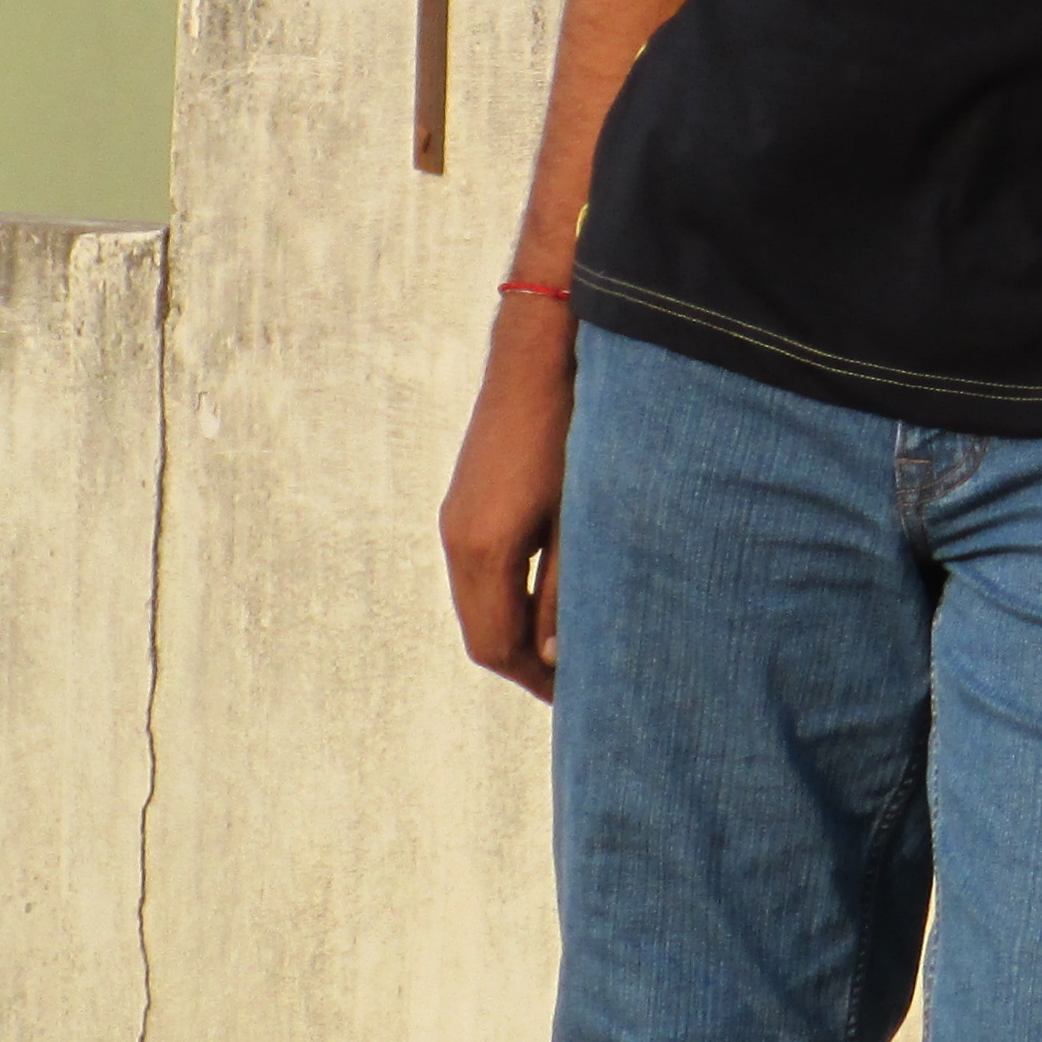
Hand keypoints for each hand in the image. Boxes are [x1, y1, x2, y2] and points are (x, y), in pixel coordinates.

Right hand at [438, 298, 577, 700]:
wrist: (546, 342)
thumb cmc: (578, 424)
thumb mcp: (584, 516)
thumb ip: (567, 590)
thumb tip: (554, 656)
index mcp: (481, 549)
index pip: (495, 646)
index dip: (537, 679)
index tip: (580, 698)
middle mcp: (458, 537)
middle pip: (484, 628)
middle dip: (529, 660)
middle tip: (582, 679)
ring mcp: (460, 513)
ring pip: (484, 596)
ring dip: (523, 624)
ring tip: (576, 640)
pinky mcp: (472, 493)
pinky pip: (486, 563)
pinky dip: (516, 589)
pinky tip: (560, 586)